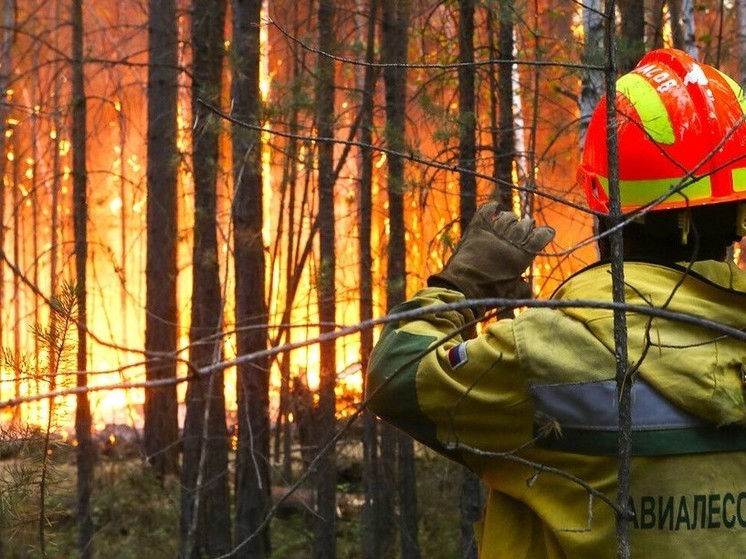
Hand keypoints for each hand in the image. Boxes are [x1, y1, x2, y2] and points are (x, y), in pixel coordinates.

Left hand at [428, 202, 554, 314]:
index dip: (545, 233)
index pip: (541, 236)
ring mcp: (493, 233)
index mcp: (522, 256)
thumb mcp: (513, 294)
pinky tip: (495, 207)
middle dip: (527, 226)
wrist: (462, 289)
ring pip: (507, 217)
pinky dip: (491, 207)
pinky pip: (486, 211)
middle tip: (525, 228)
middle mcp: (510, 241)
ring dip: (511, 218)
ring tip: (510, 222)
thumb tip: (528, 287)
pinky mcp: (476, 229)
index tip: (545, 233)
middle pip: (525, 224)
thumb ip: (525, 288)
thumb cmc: (489, 294)